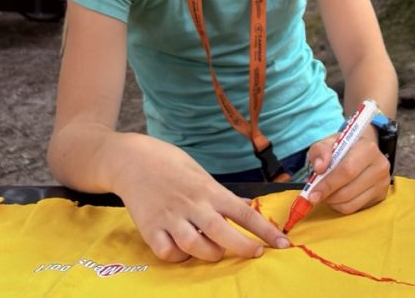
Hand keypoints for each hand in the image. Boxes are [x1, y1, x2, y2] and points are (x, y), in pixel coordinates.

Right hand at [111, 134, 289, 261]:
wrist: (131, 159)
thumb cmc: (170, 163)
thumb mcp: (201, 173)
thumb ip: (222, 194)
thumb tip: (246, 205)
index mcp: (209, 190)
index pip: (244, 212)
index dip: (265, 230)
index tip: (283, 242)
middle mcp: (192, 204)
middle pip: (223, 232)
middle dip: (244, 247)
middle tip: (256, 253)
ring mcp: (170, 217)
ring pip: (196, 245)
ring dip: (210, 254)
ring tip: (216, 251)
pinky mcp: (149, 228)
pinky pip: (168, 251)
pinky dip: (179, 256)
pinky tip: (183, 250)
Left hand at [303, 131, 389, 213]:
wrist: (363, 150)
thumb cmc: (343, 148)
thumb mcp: (328, 143)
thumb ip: (320, 151)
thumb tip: (319, 168)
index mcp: (368, 149)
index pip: (347, 171)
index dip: (328, 184)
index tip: (312, 194)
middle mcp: (380, 166)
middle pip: (348, 190)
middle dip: (328, 196)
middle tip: (315, 196)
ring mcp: (383, 183)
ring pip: (351, 203)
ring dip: (333, 203)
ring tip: (326, 194)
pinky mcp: (381, 196)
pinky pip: (355, 209)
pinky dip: (341, 206)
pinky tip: (337, 197)